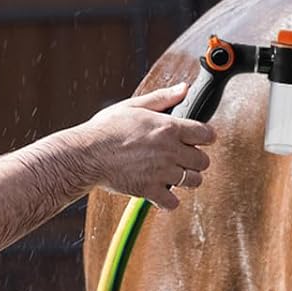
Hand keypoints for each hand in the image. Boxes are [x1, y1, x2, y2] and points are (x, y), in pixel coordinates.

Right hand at [74, 80, 216, 209]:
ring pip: (193, 181)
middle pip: (203, 160)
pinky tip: (162, 193)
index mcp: (169, 127)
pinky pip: (172, 202)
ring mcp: (160, 172)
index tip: (200, 139)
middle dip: (197, 159)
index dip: (206, 137)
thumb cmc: (106, 129)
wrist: (84, 155)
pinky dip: (169, 201)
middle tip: (185, 159)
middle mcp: (169, 150)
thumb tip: (184, 88)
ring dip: (187, 179)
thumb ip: (162, 98)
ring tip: (175, 175)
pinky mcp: (148, 190)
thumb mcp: (134, 106)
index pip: (207, 134)